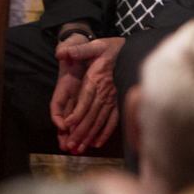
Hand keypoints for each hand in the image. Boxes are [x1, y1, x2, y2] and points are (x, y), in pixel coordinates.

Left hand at [49, 34, 122, 153]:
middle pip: (91, 114)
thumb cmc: (111, 48)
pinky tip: (98, 142)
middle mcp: (105, 91)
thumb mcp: (95, 45)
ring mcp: (113, 98)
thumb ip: (78, 49)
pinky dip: (106, 132)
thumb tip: (61, 52)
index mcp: (97, 78)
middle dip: (81, 131)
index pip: (86, 99)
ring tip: (81, 148)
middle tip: (71, 145)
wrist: (132, 50)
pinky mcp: (119, 101)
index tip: (68, 124)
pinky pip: (113, 119)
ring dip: (90, 135)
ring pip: (100, 120)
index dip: (78, 112)